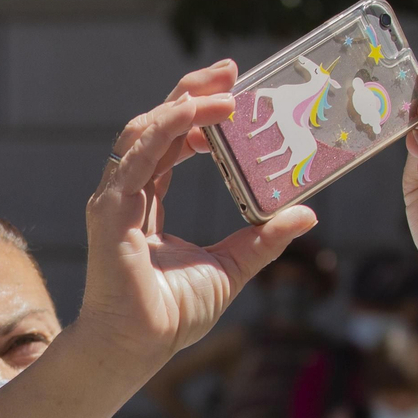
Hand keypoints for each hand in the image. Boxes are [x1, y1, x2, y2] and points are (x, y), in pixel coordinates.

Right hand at [80, 60, 316, 366]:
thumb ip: (264, 238)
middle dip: (192, 94)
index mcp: (147, 204)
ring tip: (225, 86)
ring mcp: (115, 199)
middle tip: (233, 72)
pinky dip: (171, 125)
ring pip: (146, 130)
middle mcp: (128, 195)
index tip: (235, 98)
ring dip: (185, 102)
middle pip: (156, 127)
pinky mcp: (112, 207)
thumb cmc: (170, 315)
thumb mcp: (233, 266)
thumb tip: (306, 216)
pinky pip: (140, 152)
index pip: (169, 145)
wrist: (138, 345)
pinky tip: (201, 111)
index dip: (199, 117)